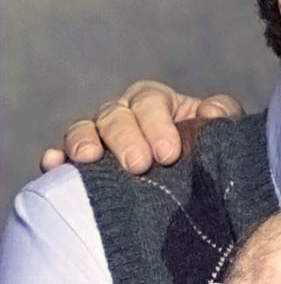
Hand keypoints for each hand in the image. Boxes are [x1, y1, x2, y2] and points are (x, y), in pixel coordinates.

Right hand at [40, 80, 242, 173]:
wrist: (187, 182)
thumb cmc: (204, 149)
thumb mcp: (220, 130)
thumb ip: (223, 115)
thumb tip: (210, 114)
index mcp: (154, 101)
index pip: (150, 102)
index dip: (157, 125)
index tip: (169, 154)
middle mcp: (121, 114)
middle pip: (114, 117)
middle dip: (125, 139)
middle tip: (139, 166)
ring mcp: (96, 138)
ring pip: (81, 131)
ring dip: (82, 142)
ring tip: (88, 158)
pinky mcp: (78, 165)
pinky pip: (60, 157)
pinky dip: (54, 159)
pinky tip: (53, 165)